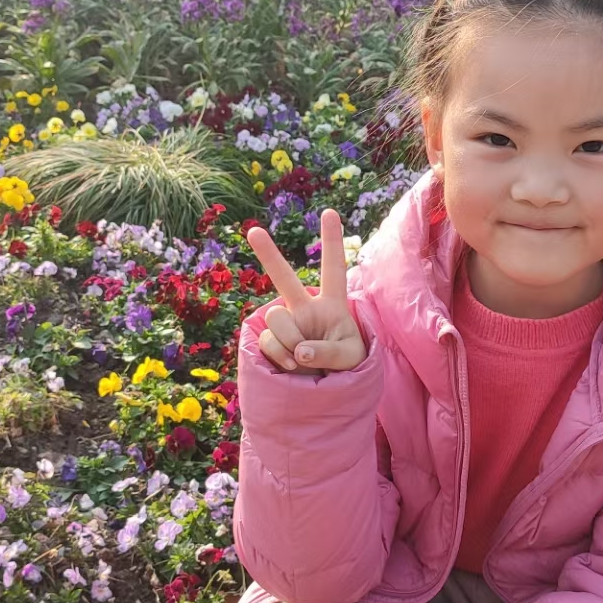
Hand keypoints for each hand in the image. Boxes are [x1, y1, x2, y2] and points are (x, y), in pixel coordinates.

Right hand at [247, 207, 366, 372]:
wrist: (325, 391)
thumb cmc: (346, 367)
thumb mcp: (350, 359)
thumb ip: (328, 352)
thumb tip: (299, 351)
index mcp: (332, 305)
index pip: (333, 269)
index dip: (331, 241)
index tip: (329, 212)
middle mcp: (305, 309)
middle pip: (283, 277)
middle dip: (267, 254)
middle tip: (253, 230)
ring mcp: (285, 325)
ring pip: (278, 318)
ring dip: (292, 342)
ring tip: (305, 361)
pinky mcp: (268, 341)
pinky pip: (268, 341)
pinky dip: (281, 356)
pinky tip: (292, 368)